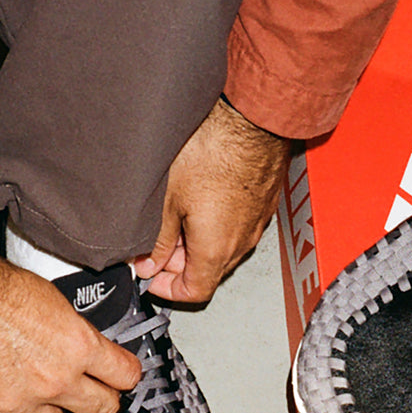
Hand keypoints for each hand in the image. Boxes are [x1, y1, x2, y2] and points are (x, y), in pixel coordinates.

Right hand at [0, 213, 140, 412]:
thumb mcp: (48, 296)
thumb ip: (68, 331)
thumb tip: (75, 343)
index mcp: (76, 348)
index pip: (124, 376)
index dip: (124, 375)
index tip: (121, 375)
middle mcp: (51, 382)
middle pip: (100, 410)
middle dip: (99, 400)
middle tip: (91, 393)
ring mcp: (12, 402)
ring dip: (46, 410)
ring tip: (32, 390)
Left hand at [133, 97, 290, 301]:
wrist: (251, 119)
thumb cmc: (213, 151)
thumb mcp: (169, 200)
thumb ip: (157, 240)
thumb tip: (149, 263)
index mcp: (216, 250)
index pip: (195, 292)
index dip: (168, 290)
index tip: (151, 276)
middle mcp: (241, 243)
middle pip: (208, 272)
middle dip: (178, 264)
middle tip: (154, 244)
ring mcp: (256, 224)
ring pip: (223, 249)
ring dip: (197, 244)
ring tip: (174, 218)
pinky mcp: (262, 204)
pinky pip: (237, 229)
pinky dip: (216, 227)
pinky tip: (199, 202)